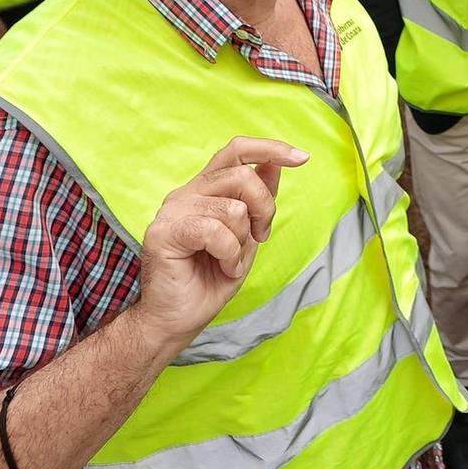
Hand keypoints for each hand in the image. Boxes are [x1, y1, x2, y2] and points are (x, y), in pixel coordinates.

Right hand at [128, 137, 308, 351]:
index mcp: (205, 190)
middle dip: (264, 209)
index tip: (303, 158)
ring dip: (242, 243)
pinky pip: (215, 231)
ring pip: (233, 208)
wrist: (177, 320)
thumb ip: (257, 201)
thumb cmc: (209, 281)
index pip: (236, 151)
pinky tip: (222, 267)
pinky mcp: (164, 231)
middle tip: (259, 238)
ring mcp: (172, 210)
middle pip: (242, 176)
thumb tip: (274, 164)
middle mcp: (187, 193)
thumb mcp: (247, 237)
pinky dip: (229, 254)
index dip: (270, 148)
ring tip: (230, 262)